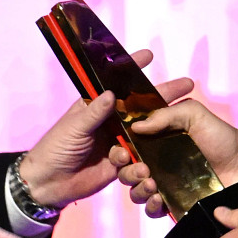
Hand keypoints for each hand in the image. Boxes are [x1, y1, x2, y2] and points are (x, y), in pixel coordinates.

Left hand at [21, 49, 190, 207]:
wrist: (50, 183)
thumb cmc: (55, 148)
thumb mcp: (74, 127)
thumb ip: (93, 112)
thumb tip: (111, 94)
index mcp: (96, 106)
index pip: (117, 83)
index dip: (132, 69)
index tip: (148, 55)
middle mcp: (111, 121)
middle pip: (141, 106)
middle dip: (163, 95)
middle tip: (187, 84)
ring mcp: (118, 141)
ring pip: (145, 132)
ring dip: (159, 130)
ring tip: (178, 123)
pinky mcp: (121, 163)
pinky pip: (138, 159)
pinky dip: (141, 161)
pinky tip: (141, 162)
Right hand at [112, 92, 237, 218]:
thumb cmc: (219, 135)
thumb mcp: (193, 114)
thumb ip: (165, 115)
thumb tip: (136, 126)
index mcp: (154, 142)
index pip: (126, 147)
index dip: (118, 150)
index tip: (123, 151)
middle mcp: (154, 164)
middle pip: (126, 172)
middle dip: (128, 172)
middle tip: (143, 169)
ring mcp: (163, 185)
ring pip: (135, 192)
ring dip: (138, 189)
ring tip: (152, 184)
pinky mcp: (174, 203)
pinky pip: (152, 210)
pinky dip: (150, 206)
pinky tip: (158, 199)